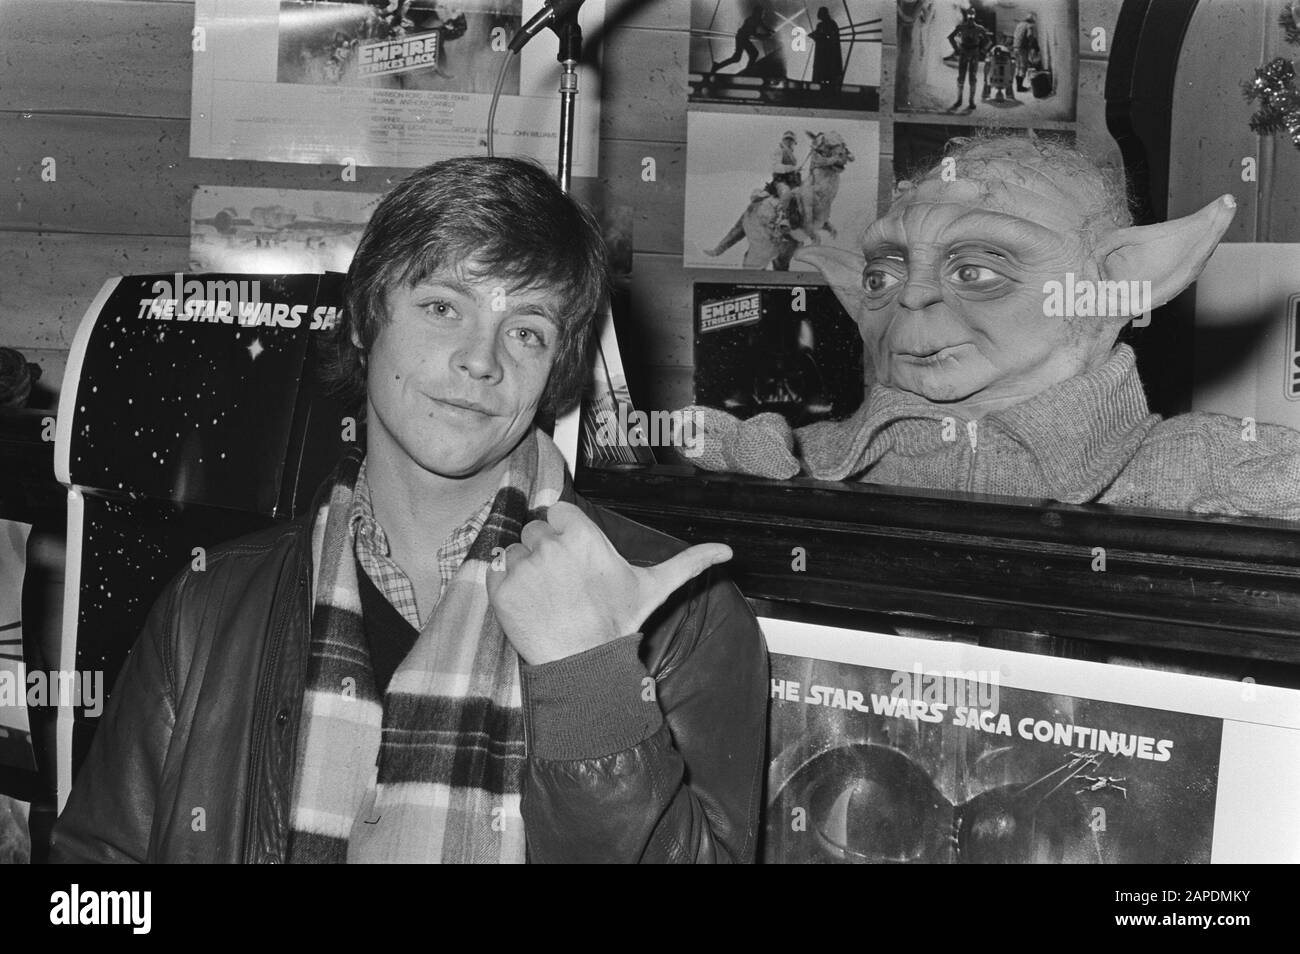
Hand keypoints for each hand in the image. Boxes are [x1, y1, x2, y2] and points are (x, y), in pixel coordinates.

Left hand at [485, 501, 731, 665]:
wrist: (586, 665)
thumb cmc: (619, 623)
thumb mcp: (655, 587)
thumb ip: (688, 562)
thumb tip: (727, 552)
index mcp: (581, 533)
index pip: (557, 511)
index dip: (565, 532)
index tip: (575, 556)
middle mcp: (549, 543)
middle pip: (535, 529)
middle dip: (545, 549)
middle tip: (564, 581)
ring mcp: (522, 566)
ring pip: (515, 550)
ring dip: (525, 568)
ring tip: (548, 596)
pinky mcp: (500, 588)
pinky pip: (494, 570)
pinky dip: (505, 585)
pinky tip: (529, 604)